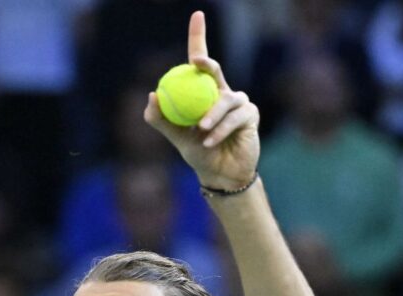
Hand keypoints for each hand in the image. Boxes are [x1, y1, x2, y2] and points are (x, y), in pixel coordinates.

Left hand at [144, 11, 258, 190]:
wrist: (220, 174)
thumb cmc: (198, 152)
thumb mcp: (175, 137)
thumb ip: (161, 119)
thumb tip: (152, 95)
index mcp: (204, 90)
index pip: (202, 58)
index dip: (199, 35)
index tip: (197, 15)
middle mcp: (223, 91)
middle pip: (215, 70)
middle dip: (206, 63)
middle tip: (196, 62)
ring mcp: (239, 102)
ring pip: (224, 99)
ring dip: (211, 114)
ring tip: (201, 129)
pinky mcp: (251, 115)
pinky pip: (234, 117)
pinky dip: (220, 129)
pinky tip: (209, 140)